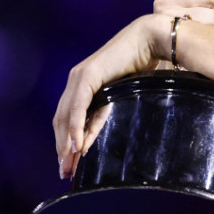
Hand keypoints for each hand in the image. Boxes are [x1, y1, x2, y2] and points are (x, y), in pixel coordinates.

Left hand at [53, 14, 163, 178]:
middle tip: (66, 172)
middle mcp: (76, 80)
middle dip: (62, 148)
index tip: (69, 164)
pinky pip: (77, 108)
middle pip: (61, 120)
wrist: (152, 40)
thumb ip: (107, 110)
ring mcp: (79, 77)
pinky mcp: (87, 76)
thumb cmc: (144, 64)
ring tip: (69, 165)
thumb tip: (94, 135)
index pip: (67, 118)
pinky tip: (76, 145)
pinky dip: (75, 128)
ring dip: (66, 143)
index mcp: (83, 83)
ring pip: (65, 117)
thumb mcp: (123, 95)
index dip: (66, 141)